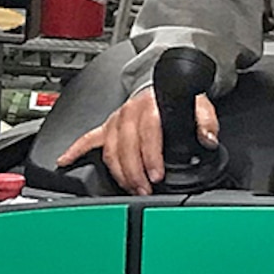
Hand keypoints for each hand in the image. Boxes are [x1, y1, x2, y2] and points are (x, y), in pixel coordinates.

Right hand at [56, 86, 218, 195]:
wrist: (161, 82)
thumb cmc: (177, 98)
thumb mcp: (200, 105)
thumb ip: (206, 122)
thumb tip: (208, 139)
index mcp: (151, 106)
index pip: (148, 133)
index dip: (151, 156)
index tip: (156, 175)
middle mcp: (130, 112)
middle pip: (126, 146)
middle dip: (134, 173)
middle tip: (145, 191)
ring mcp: (116, 120)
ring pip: (109, 150)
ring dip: (119, 173)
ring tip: (130, 190)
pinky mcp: (106, 126)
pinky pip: (87, 138)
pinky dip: (75, 150)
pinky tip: (65, 162)